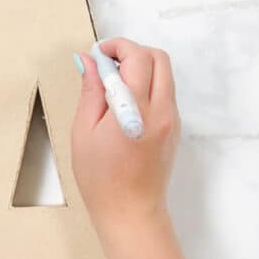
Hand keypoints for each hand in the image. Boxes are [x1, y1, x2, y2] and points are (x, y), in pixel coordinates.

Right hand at [71, 38, 179, 231]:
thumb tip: (88, 60)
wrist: (129, 211)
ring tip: (113, 84)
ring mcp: (172, 119)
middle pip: (158, 58)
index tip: (97, 54)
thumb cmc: (100, 178)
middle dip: (132, 52)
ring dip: (141, 67)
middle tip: (107, 64)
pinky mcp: (175, 127)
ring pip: (165, 73)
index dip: (116, 47)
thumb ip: (90, 91)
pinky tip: (125, 102)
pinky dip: (147, 85)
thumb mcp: (83, 131)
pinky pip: (165, 92)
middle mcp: (161, 111)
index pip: (136, 58)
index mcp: (135, 110)